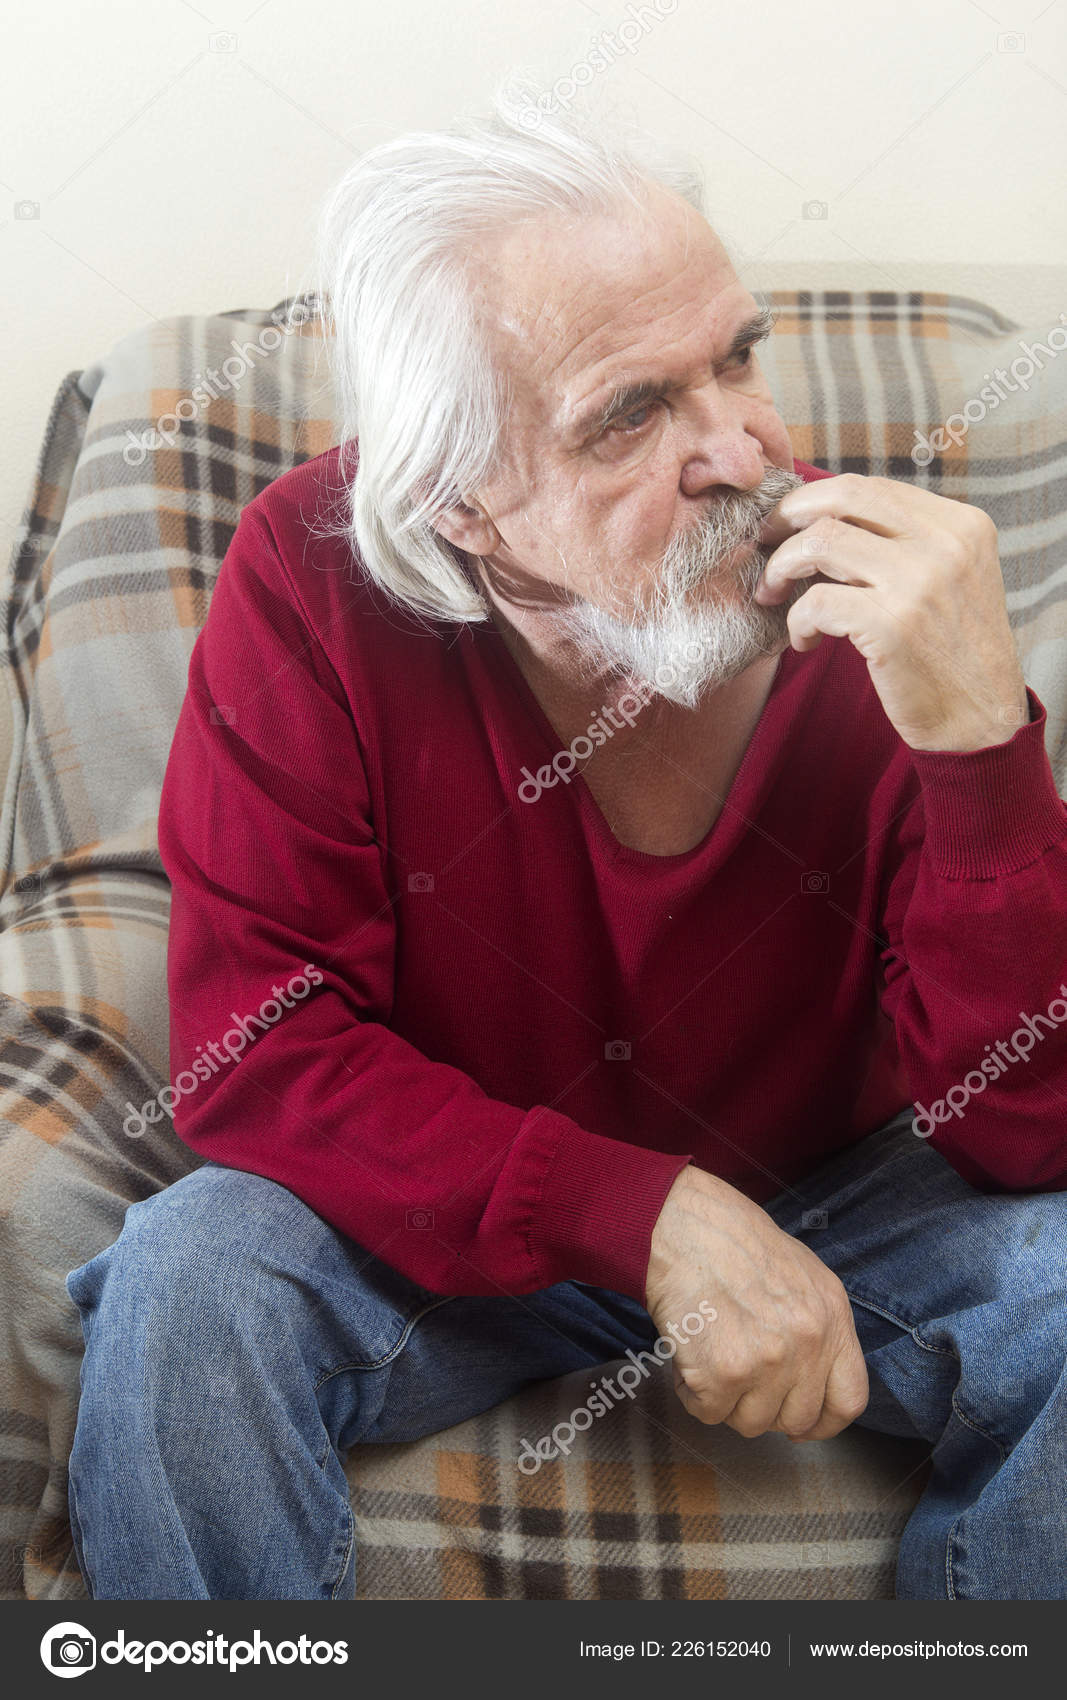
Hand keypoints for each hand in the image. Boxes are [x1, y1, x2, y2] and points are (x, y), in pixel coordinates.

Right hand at [645, 1165, 867, 1441]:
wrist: (682, 1225)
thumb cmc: (733, 1243)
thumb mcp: (802, 1275)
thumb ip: (817, 1328)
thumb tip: (811, 1381)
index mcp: (833, 1317)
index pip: (849, 1401)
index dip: (823, 1423)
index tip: (800, 1426)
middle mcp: (809, 1343)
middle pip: (796, 1420)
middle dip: (764, 1409)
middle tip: (739, 1381)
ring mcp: (768, 1361)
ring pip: (750, 1423)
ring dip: (726, 1400)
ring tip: (710, 1354)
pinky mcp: (723, 1374)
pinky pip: (708, 1413)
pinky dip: (691, 1392)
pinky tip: (688, 1355)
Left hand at [754, 473, 1028, 751]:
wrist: (982, 721)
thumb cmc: (952, 654)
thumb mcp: (950, 579)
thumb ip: (905, 543)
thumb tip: (825, 517)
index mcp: (960, 524)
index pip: (868, 487)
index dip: (814, 500)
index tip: (788, 525)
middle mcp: (944, 544)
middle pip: (841, 496)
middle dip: (787, 516)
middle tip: (764, 544)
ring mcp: (919, 583)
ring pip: (819, 542)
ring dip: (781, 568)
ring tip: (774, 596)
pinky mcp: (892, 626)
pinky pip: (815, 602)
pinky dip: (795, 622)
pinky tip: (804, 643)